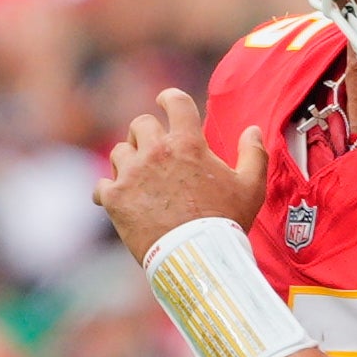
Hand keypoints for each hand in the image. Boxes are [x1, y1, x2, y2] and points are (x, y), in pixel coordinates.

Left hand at [97, 87, 268, 254]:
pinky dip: (108, 191)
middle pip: (141, 124)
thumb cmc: (225, 222)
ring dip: (128, 160)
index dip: (169, 98)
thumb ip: (254, 154)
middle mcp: (155, 151)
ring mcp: (131, 174)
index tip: (164, 101)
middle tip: (153, 149)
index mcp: (187, 143)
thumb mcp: (251, 188)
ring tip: (138, 177)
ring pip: (119, 151)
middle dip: (147, 134)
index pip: (175, 101)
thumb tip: (253, 130)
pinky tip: (118, 199)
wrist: (195, 258)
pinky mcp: (114, 198)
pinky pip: (102, 185)